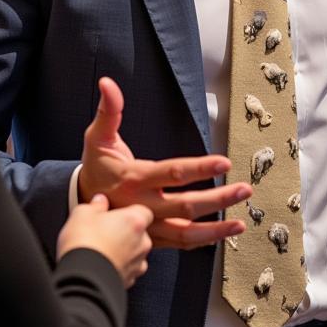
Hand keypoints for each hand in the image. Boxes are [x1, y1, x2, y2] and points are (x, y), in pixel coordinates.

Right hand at [57, 195, 151, 287]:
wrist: (81, 280)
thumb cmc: (83, 244)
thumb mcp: (83, 214)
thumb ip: (95, 205)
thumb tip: (100, 201)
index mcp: (135, 221)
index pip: (144, 211)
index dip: (130, 212)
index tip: (116, 214)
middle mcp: (142, 242)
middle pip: (140, 233)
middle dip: (125, 233)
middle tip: (105, 233)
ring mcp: (137, 264)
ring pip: (135, 253)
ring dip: (123, 252)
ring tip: (102, 252)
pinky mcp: (129, 281)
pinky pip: (128, 270)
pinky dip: (119, 268)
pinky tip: (103, 266)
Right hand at [79, 77, 250, 249]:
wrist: (81, 204)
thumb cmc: (96, 166)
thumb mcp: (98, 137)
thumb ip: (109, 111)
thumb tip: (107, 83)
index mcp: (134, 179)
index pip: (172, 173)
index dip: (200, 168)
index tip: (224, 162)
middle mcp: (143, 206)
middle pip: (185, 206)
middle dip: (218, 199)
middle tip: (245, 190)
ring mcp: (148, 227)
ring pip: (185, 233)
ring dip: (215, 229)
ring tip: (241, 223)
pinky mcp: (152, 238)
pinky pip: (180, 243)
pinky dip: (203, 241)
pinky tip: (225, 233)